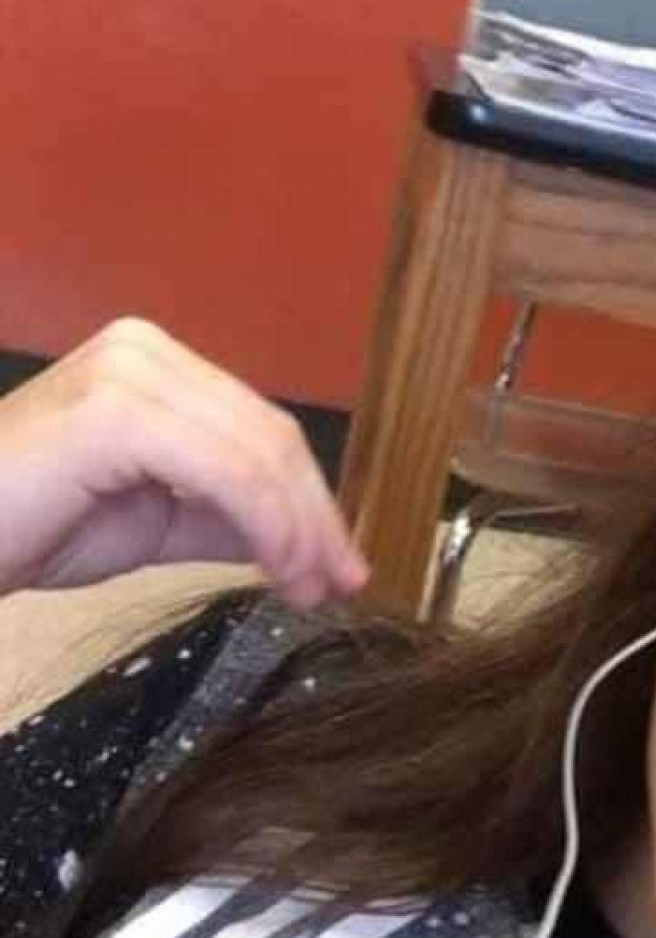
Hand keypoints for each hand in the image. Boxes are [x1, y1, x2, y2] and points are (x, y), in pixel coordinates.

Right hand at [0, 318, 370, 608]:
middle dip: (317, 515)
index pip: (260, 427)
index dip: (312, 497)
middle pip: (269, 434)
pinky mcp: (116, 411)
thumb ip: (223, 517)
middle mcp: (144, 349)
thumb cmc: (28, 527)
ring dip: (300, 527)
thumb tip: (302, 541)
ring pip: (256, 450)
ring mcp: (129, 372)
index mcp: (154, 364)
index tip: (340, 565)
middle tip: (343, 582)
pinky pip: (223, 469)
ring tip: (313, 588)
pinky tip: (279, 568)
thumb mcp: (153, 522)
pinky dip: (267, 522)